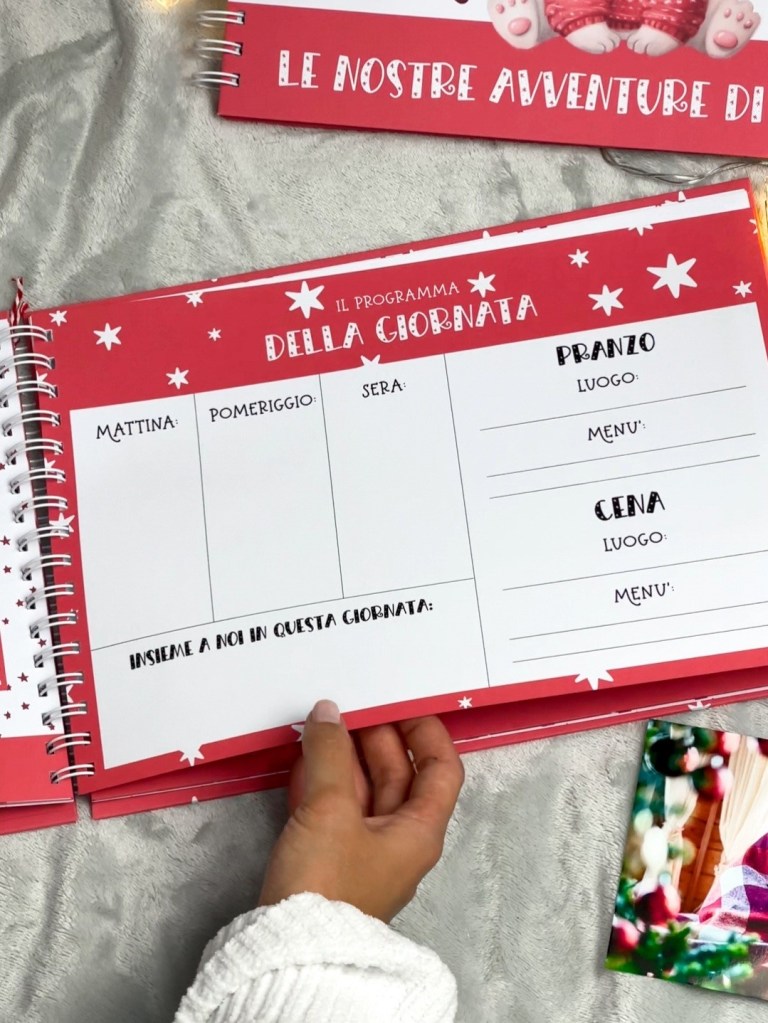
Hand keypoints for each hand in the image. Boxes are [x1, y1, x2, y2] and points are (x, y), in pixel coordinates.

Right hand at [258, 700, 463, 922]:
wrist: (288, 950)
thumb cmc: (325, 883)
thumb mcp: (330, 809)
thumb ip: (330, 753)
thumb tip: (329, 712)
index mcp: (418, 830)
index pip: (440, 769)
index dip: (424, 731)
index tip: (398, 701)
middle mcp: (398, 839)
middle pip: (396, 773)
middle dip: (372, 736)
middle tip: (346, 705)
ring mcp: (364, 849)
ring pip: (361, 788)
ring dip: (342, 755)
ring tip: (319, 723)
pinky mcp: (332, 858)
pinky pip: (334, 807)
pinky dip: (322, 780)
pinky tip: (301, 759)